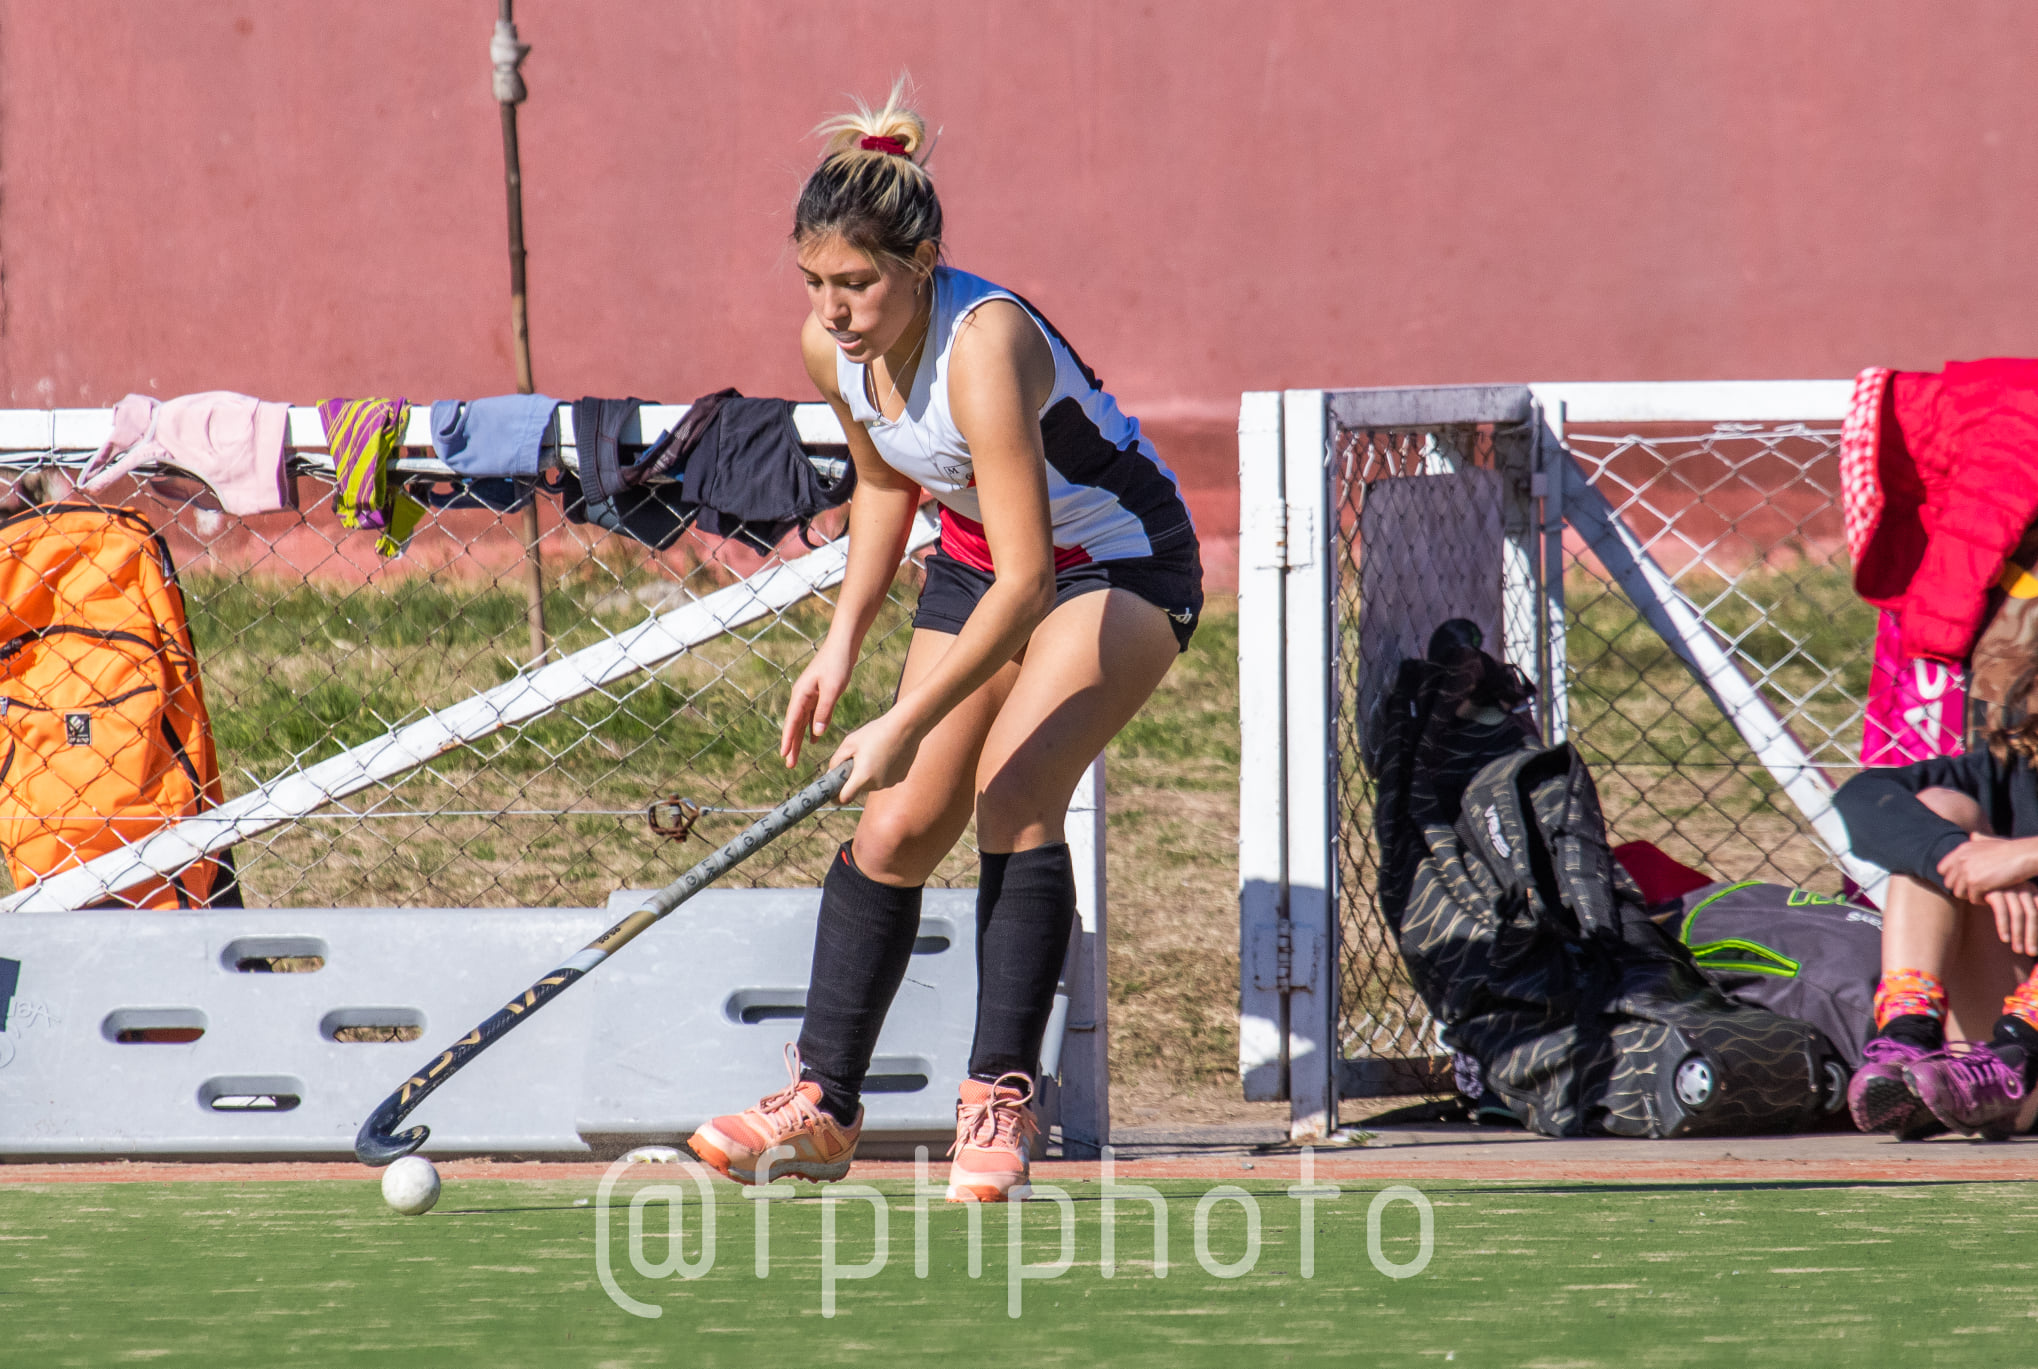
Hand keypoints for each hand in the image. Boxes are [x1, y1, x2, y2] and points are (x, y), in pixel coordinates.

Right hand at [780, 644, 855, 767]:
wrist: (843, 645)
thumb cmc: (837, 664)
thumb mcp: (833, 689)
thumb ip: (824, 711)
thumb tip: (816, 734)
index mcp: (801, 694)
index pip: (792, 722)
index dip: (787, 740)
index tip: (784, 756)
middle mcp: (802, 696)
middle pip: (794, 725)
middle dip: (791, 745)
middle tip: (789, 765)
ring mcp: (810, 695)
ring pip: (802, 722)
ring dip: (799, 740)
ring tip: (795, 757)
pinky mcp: (818, 695)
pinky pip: (812, 716)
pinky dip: (811, 729)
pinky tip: (813, 740)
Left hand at [828, 709, 922, 804]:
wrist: (906, 726)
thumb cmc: (875, 732)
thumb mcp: (849, 743)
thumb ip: (836, 761)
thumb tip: (831, 774)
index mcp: (862, 776)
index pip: (844, 798)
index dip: (835, 797)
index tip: (833, 791)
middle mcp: (877, 784)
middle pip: (859, 788)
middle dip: (854, 778)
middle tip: (856, 758)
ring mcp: (890, 782)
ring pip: (872, 783)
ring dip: (868, 773)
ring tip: (874, 752)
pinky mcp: (900, 778)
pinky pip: (885, 778)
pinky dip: (882, 770)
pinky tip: (886, 753)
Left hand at [1938, 834, 2037, 901]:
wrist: (2023, 855)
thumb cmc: (2010, 850)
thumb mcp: (1990, 840)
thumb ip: (1978, 840)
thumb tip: (1973, 835)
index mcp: (1961, 850)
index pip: (1942, 869)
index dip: (1952, 877)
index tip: (1964, 882)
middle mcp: (1960, 860)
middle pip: (1948, 883)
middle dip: (1961, 889)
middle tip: (1974, 891)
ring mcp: (1966, 871)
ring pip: (1958, 893)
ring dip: (1970, 896)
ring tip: (1981, 895)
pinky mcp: (1975, 883)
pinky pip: (1972, 898)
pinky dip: (1980, 900)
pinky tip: (1989, 897)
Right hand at [1990, 882, 2037, 956]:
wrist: (1972, 874)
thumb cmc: (1994, 890)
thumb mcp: (2013, 898)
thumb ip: (2024, 909)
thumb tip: (2033, 934)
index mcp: (2031, 889)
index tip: (2037, 946)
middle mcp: (2022, 887)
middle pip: (2032, 914)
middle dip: (2032, 936)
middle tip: (2032, 953)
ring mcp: (2008, 887)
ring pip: (2018, 914)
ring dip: (2019, 935)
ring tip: (2018, 950)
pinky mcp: (1993, 890)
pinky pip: (2001, 910)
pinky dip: (2004, 926)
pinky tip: (2005, 939)